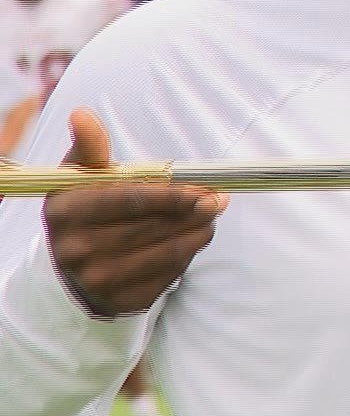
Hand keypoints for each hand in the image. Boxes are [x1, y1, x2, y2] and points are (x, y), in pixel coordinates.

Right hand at [41, 110, 226, 316]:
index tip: (201, 189)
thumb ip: (89, 146)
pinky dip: (188, 254)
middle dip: (192, 212)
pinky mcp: (122, 302)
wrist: (73, 270)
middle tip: (218, 199)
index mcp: (65, 213)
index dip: (170, 195)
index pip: (129, 201)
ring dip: (198, 232)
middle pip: (152, 227)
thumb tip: (83, 113)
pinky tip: (193, 238)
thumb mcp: (80, 178)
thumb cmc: (86, 210)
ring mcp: (98, 281)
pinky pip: (169, 274)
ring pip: (167, 251)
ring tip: (211, 217)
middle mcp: (76, 250)